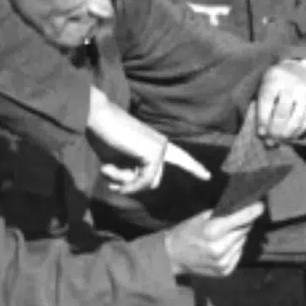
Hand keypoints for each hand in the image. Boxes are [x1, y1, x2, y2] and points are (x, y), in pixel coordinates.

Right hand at [87, 88, 209, 193]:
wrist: (97, 118)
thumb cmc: (104, 137)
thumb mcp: (118, 161)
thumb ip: (132, 173)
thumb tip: (141, 187)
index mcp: (157, 144)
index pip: (180, 158)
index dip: (193, 168)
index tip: (208, 177)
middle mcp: (163, 145)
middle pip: (153, 182)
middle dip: (130, 184)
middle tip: (109, 178)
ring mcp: (161, 148)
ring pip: (148, 184)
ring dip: (125, 183)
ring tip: (107, 168)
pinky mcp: (155, 153)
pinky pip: (145, 181)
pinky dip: (128, 184)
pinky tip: (111, 173)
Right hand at [162, 203, 264, 277]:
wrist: (172, 257)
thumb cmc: (185, 233)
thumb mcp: (200, 218)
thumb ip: (222, 214)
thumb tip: (242, 208)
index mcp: (212, 231)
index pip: (241, 219)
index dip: (253, 211)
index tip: (261, 205)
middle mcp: (220, 248)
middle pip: (244, 230)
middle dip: (244, 222)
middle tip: (241, 217)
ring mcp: (223, 261)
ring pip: (243, 242)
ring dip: (239, 236)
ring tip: (226, 234)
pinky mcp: (225, 271)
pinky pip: (238, 254)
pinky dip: (235, 248)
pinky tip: (224, 245)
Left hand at [256, 59, 305, 142]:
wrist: (303, 69)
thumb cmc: (278, 83)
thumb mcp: (267, 85)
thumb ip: (261, 106)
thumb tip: (262, 134)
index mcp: (274, 79)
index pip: (266, 102)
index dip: (263, 120)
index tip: (261, 133)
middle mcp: (291, 84)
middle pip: (282, 112)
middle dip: (275, 130)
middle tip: (270, 141)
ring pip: (296, 118)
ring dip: (287, 133)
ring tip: (280, 140)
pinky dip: (299, 131)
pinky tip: (291, 136)